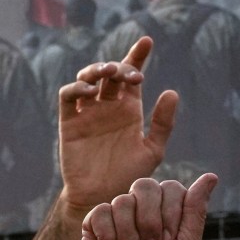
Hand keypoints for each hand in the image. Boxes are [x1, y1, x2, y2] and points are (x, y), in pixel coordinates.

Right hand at [59, 40, 178, 215]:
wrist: (103, 198)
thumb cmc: (129, 177)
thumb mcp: (152, 150)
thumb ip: (162, 123)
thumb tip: (171, 92)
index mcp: (129, 108)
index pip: (132, 74)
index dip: (137, 55)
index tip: (147, 41)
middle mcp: (108, 106)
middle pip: (110, 73)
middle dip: (120, 66)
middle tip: (130, 74)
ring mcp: (87, 112)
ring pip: (87, 78)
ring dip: (97, 70)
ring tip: (109, 73)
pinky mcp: (69, 122)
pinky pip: (68, 97)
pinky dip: (76, 88)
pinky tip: (89, 91)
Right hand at [82, 175, 219, 239]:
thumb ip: (196, 209)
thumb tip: (211, 176)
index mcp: (163, 211)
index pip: (170, 187)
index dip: (171, 214)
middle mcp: (139, 210)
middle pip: (144, 185)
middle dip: (151, 222)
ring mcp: (115, 218)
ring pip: (121, 201)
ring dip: (131, 239)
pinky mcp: (92, 230)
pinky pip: (99, 213)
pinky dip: (109, 239)